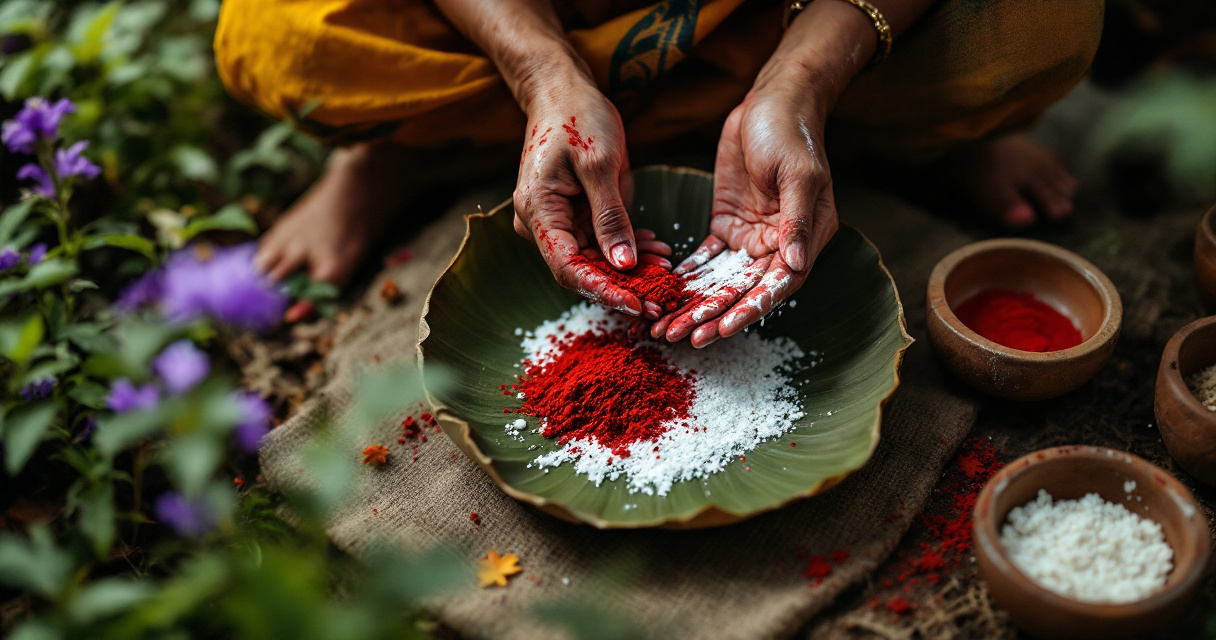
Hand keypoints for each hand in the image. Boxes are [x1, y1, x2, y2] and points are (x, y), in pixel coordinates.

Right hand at [512, 74, 671, 317]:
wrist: (563, 91)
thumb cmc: (577, 116)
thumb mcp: (600, 164)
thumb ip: (611, 217)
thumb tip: (623, 265)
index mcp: (537, 211)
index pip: (568, 268)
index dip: (603, 290)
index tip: (636, 303)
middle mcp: (541, 224)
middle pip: (582, 269)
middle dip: (623, 285)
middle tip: (661, 298)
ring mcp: (558, 221)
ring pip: (596, 259)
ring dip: (632, 267)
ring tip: (668, 270)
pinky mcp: (575, 215)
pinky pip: (603, 241)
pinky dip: (630, 247)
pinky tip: (658, 248)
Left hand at [652, 84, 838, 346]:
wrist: (772, 102)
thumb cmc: (791, 134)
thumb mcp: (798, 175)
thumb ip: (797, 222)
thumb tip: (796, 266)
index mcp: (804, 239)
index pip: (774, 286)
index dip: (747, 310)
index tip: (720, 329)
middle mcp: (778, 246)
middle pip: (741, 290)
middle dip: (710, 315)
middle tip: (679, 336)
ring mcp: (750, 236)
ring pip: (719, 281)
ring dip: (693, 304)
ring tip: (664, 327)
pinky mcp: (726, 223)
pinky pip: (704, 259)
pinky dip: (686, 277)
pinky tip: (663, 294)